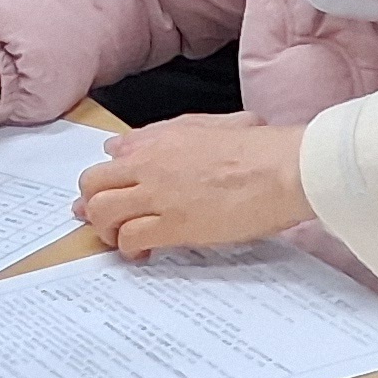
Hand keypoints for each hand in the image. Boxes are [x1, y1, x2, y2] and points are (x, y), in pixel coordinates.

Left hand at [76, 112, 314, 256]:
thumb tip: (124, 144)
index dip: (105, 181)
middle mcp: (151, 163)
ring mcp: (159, 194)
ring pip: (102, 212)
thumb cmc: (261, 148)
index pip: (110, 157)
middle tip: (109, 221)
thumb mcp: (211, 124)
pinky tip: (144, 253)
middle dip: (94, 205)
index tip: (107, 196)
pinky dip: (130, 249)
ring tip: (124, 240)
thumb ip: (164, 132)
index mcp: (160, 138)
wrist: (284, 168)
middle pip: (93, 184)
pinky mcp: (173, 225)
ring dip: (107, 230)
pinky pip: (130, 238)